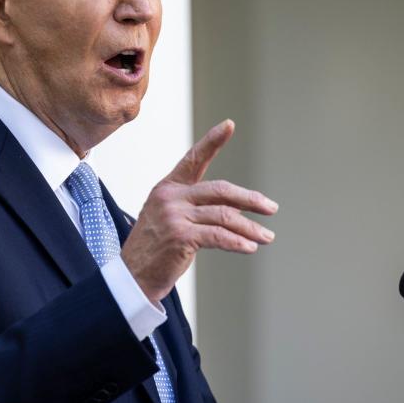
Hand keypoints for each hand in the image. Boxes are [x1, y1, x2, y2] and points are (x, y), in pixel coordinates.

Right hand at [121, 120, 278, 302]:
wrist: (132, 277)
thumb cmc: (155, 249)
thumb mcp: (171, 219)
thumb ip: (197, 208)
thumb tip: (236, 209)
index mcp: (168, 187)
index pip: (194, 158)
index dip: (212, 141)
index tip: (229, 125)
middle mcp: (170, 197)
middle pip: (220, 190)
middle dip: (250, 199)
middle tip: (271, 208)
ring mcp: (174, 216)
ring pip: (224, 216)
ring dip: (250, 228)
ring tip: (266, 237)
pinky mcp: (180, 236)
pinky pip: (218, 236)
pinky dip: (238, 242)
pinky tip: (250, 247)